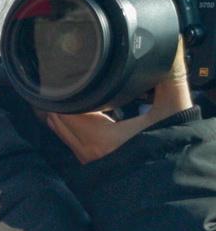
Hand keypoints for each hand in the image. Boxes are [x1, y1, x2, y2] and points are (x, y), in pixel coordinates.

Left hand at [41, 41, 192, 163]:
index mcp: (99, 137)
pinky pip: (69, 139)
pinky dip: (69, 123)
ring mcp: (87, 158)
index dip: (61, 88)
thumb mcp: (173, 109)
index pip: (65, 109)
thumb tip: (171, 47)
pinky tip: (81, 110)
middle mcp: (86, 150)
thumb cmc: (171, 148)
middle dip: (57, 98)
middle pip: (57, 118)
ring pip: (60, 129)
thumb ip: (170, 77)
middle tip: (59, 74)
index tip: (62, 70)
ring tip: (66, 88)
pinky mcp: (91, 163)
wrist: (173, 183)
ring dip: (61, 110)